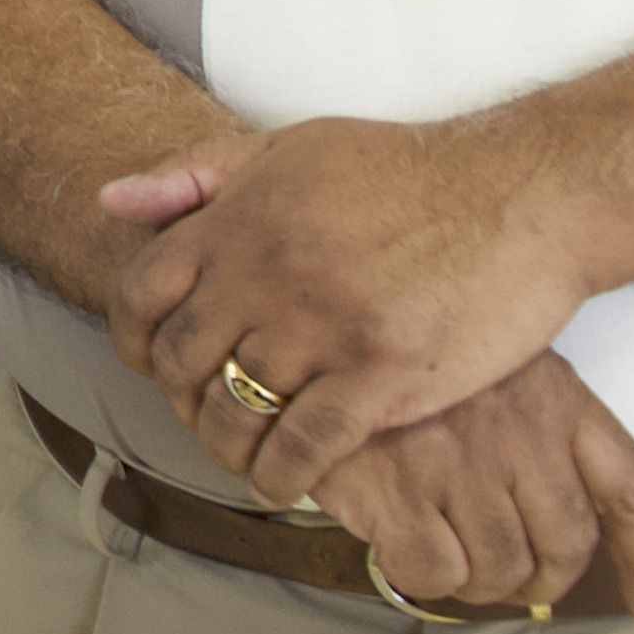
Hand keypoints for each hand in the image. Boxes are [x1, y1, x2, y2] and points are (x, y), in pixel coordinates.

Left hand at [100, 113, 600, 506]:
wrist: (522, 197)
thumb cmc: (405, 172)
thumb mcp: (289, 148)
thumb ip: (196, 175)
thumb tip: (110, 199)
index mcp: (238, 222)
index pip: (141, 292)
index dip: (133, 337)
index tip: (151, 362)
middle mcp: (268, 276)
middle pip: (184, 359)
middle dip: (180, 397)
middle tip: (200, 414)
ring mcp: (323, 329)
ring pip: (237, 411)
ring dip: (225, 445)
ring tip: (240, 455)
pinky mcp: (382, 377)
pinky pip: (305, 446)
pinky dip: (281, 475)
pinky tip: (282, 485)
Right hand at [307, 352, 633, 621]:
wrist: (311, 330)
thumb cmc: (417, 350)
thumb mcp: (517, 368)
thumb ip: (589, 434)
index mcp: (558, 402)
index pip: (631, 497)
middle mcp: (518, 435)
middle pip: (565, 548)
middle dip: (543, 578)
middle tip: (511, 575)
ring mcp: (457, 465)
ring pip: (501, 571)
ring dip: (480, 582)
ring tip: (448, 554)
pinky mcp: (395, 492)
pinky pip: (435, 575)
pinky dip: (422, 577)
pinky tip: (400, 545)